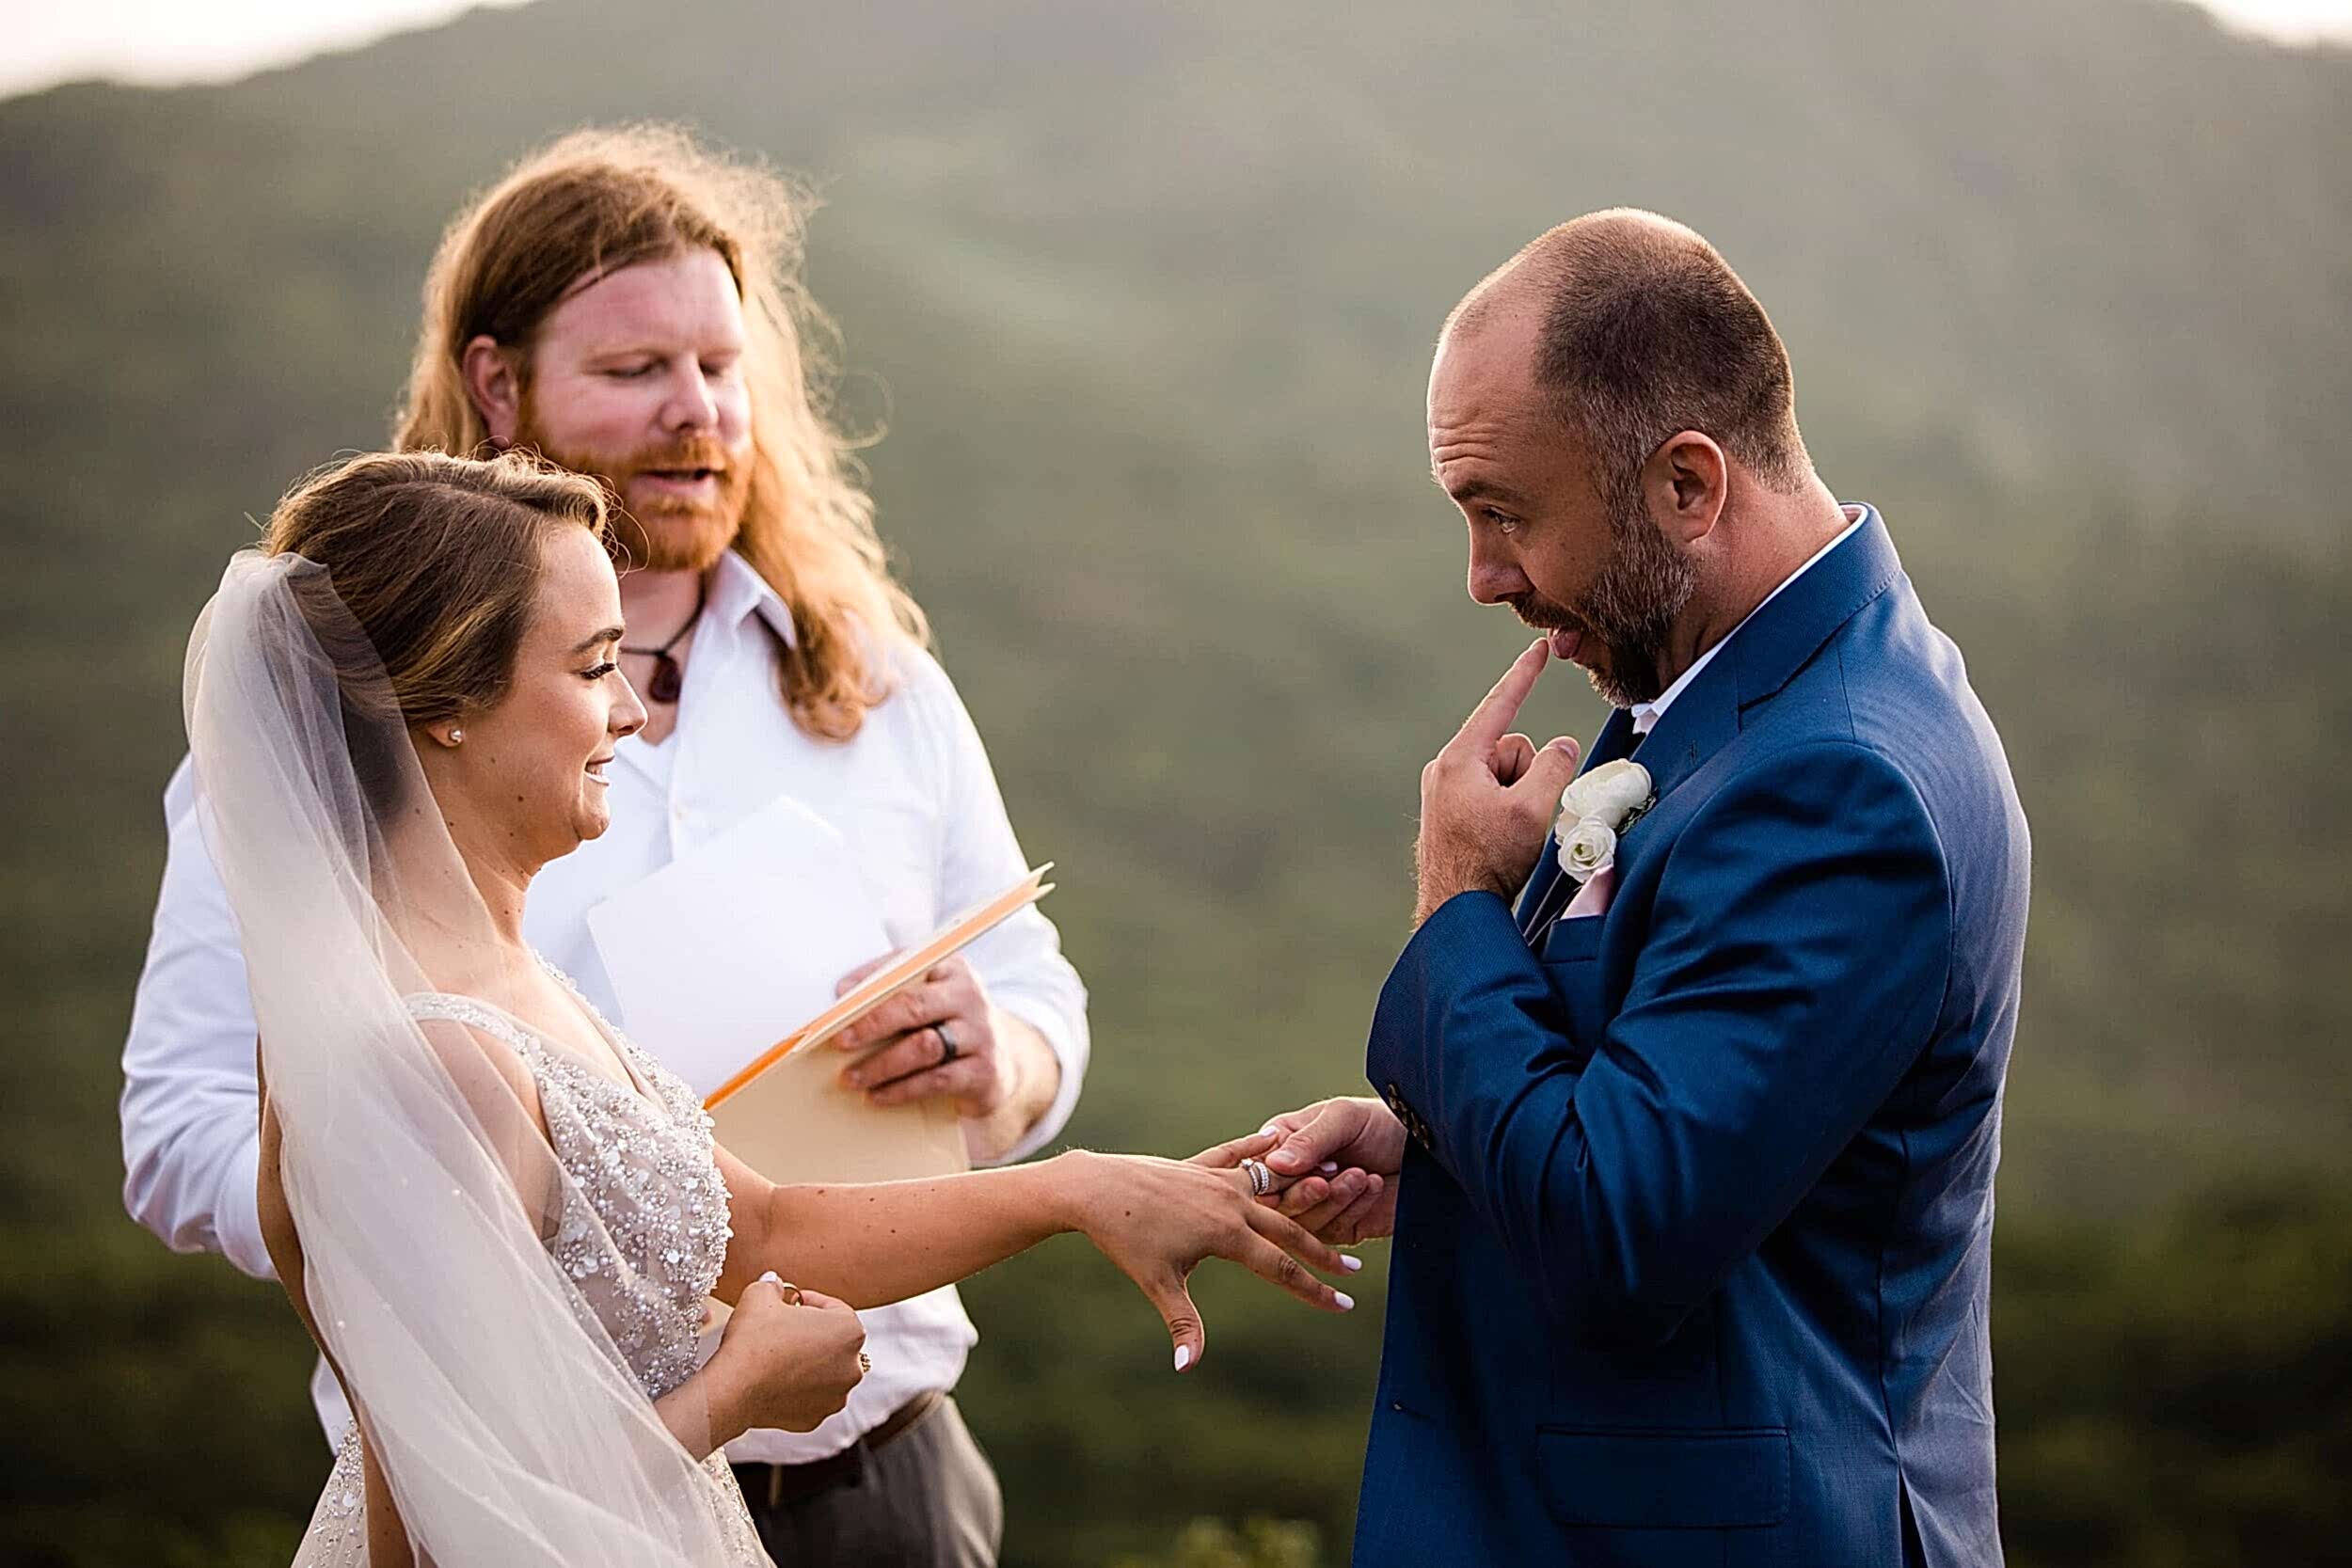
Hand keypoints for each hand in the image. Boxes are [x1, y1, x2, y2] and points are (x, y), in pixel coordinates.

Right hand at [708, 1275, 866, 1435]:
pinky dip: (796, 1388)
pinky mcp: (815, 1418)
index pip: (833, 1307)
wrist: (734, 1388)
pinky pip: (809, 1396)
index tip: (789, 1302)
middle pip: (832, 1341)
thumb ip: (773, 1284)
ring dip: (806, 1361)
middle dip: (810, 1332)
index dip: (808, 1301)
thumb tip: (773, 1283)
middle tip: (782, 1327)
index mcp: (851, 1331)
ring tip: (776, 1354)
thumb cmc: (753, 1339)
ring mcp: (836, 1397)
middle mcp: (852, 1366)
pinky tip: (774, 1379)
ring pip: (823, 1371)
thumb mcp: (761, 1293)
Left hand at [831, 954, 1007, 1118]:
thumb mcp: (929, 1000)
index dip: (871, 980)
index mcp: (952, 969)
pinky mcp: (983, 1070)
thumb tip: (843, 997)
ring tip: (851, 1078)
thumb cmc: (948, 1024)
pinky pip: (936, 1080)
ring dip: (881, 1064)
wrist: (1001, 1063)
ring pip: (924, 1047)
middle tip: (839, 1040)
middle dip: (872, 1023)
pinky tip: (877, 1095)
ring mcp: (980, 1034)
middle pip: (915, 1006)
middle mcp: (969, 997)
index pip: (907, 967)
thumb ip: (893, 993)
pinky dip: (901, 1090)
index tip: (839, 996)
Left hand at [1057, 1149, 1361, 1372]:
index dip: (1315, 1290)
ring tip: (1335, 1196)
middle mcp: (1232, 1202)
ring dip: (1304, 1195)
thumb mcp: (1157, 1283)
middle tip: (1354, 1271)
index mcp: (1228, 1234)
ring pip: (1273, 1188)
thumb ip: (1183, 1325)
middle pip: (1290, 1230)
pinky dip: (1260, 1147)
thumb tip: (1188, 1368)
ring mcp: (1219, 1179)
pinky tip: (1277, 1138)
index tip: (1344, 1305)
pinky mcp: (1202, 1165)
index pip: (1282, 1268)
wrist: (1097, 1188)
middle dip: (1324, 1253)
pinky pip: (1239, 1154)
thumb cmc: (1125, 1238)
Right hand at [1198, 1097, 1406, 1243]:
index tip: (1304, 1168)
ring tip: (1361, 1175)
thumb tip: (1275, 1164)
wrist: (1427, 1146)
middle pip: (1276, 1205)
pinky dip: (1353, 1209)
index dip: (1276, 1177)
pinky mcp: (1340, 1228)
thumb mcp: (1344, 1118)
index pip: (1259, 1171)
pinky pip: (1332, 1233)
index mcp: (1283, 1146)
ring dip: (1334, 1200)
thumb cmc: (1382, 1122)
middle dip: (1303, 1195)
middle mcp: (1293, 1179)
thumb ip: (1310, 1140)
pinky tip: (1372, 1186)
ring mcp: (1315, 1207)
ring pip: (1302, 1224)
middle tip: (1326, 1181)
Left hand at [1415, 639, 1581, 924]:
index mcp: (1459, 760)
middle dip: (1527, 778)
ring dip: (1518, 798)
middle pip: (1512, 750)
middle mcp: (1446, 769)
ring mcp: (1446, 791)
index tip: (1540, 649)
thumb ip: (1555, 766)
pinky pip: (1494, 795)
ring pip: (1506, 775)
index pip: (1500, 705)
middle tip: (1518, 819)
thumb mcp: (1534, 810)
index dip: (1525, 675)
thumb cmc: (1488, 863)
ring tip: (1505, 835)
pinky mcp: (1450, 810)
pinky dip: (1506, 811)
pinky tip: (1497, 842)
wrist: (1456, 911)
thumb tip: (1562, 745)